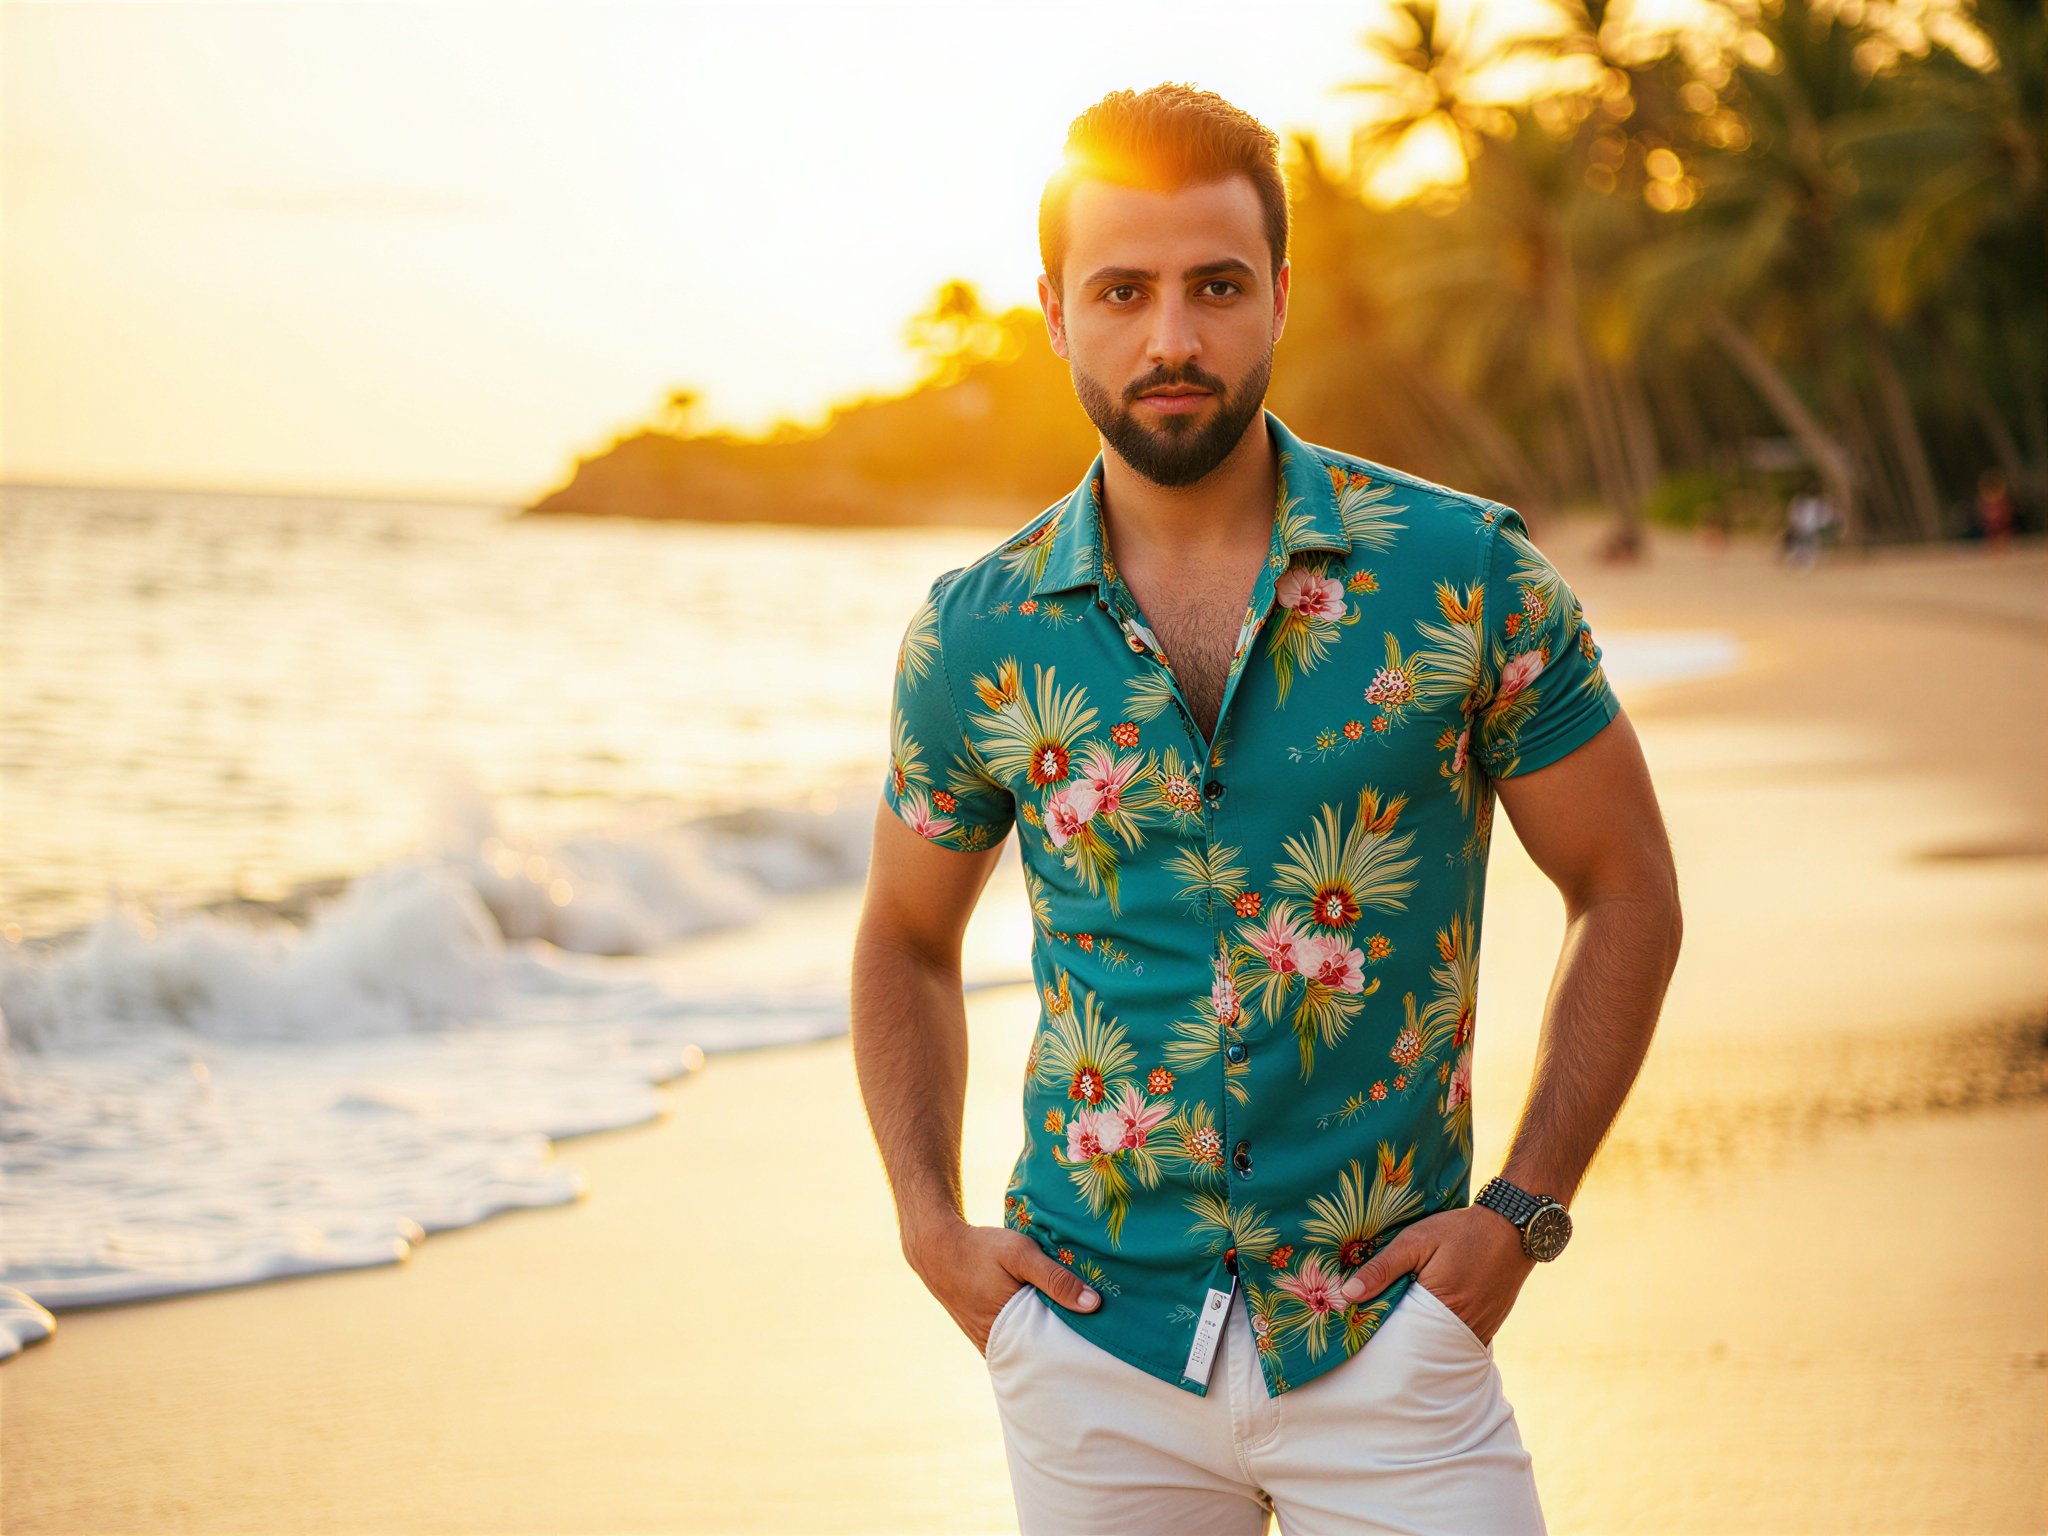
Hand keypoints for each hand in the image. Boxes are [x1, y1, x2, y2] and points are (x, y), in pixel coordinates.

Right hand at [905, 1219, 1100, 1353]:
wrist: (937, 1248)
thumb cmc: (979, 1249)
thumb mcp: (1019, 1253)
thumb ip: (1055, 1278)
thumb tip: (1094, 1304)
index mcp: (1009, 1330)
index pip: (1053, 1351)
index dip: (1078, 1344)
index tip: (1103, 1336)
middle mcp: (998, 1346)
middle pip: (1042, 1353)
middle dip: (1066, 1345)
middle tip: (1096, 1335)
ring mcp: (990, 1344)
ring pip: (1029, 1349)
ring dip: (1048, 1338)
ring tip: (1076, 1326)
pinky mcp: (986, 1336)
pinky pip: (1016, 1342)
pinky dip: (1031, 1333)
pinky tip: (1048, 1319)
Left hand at [1339, 1206, 1533, 1344]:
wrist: (1513, 1227)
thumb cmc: (1461, 1231)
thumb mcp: (1416, 1240)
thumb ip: (1382, 1267)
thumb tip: (1348, 1294)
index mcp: (1441, 1306)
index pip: (1399, 1334)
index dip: (1379, 1332)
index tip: (1358, 1329)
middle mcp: (1464, 1327)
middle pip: (1420, 1347)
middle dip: (1399, 1340)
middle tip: (1376, 1330)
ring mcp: (1480, 1330)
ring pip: (1440, 1347)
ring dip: (1421, 1340)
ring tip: (1400, 1326)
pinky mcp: (1490, 1327)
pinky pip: (1458, 1341)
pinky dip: (1442, 1335)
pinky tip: (1429, 1322)